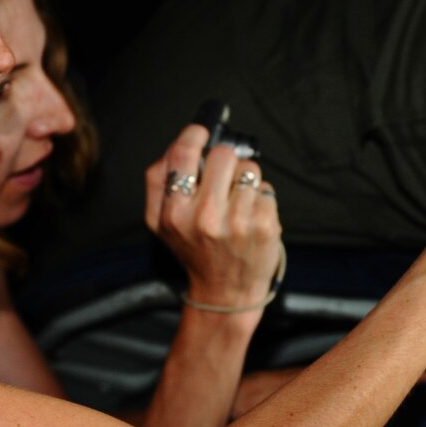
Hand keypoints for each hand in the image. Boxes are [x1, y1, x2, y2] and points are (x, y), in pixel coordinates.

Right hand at [143, 125, 282, 310]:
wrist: (225, 292)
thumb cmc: (193, 250)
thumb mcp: (158, 222)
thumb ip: (158, 180)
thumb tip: (179, 142)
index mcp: (174, 213)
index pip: (183, 154)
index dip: (194, 135)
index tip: (201, 134)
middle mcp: (205, 217)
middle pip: (223, 154)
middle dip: (225, 161)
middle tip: (222, 180)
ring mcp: (238, 221)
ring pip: (249, 168)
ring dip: (245, 179)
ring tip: (237, 203)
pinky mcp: (265, 225)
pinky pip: (267, 187)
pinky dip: (260, 197)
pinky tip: (250, 217)